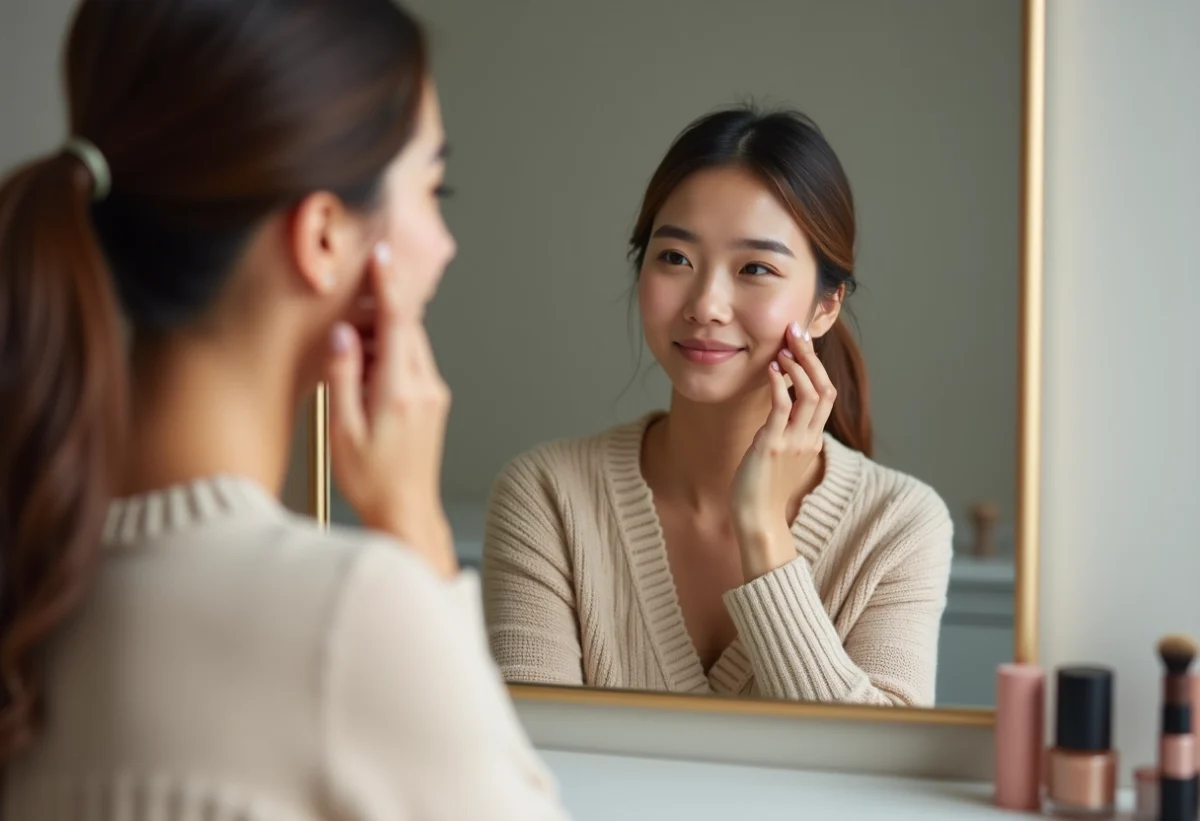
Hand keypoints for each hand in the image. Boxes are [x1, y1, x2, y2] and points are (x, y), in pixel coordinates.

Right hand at [326, 241, 456, 578]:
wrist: (407, 511)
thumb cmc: (372, 479)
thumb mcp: (343, 429)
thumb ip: (342, 377)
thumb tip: (343, 335)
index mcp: (400, 391)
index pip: (400, 323)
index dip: (390, 285)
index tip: (383, 256)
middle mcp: (425, 388)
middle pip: (407, 329)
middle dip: (380, 313)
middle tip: (348, 319)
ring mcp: (434, 394)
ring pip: (411, 345)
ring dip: (384, 338)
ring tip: (352, 363)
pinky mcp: (434, 402)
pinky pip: (413, 364)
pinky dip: (391, 358)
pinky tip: (367, 379)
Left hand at [730, 320, 836, 579]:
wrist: (757, 519)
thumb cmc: (763, 489)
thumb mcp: (780, 455)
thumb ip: (784, 431)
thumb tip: (778, 407)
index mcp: (812, 439)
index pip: (825, 394)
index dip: (816, 366)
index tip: (802, 343)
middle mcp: (809, 438)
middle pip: (824, 388)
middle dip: (811, 357)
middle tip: (797, 332)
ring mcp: (793, 441)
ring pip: (810, 394)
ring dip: (799, 366)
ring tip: (785, 347)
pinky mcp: (773, 445)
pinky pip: (782, 407)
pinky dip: (780, 384)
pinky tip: (772, 369)